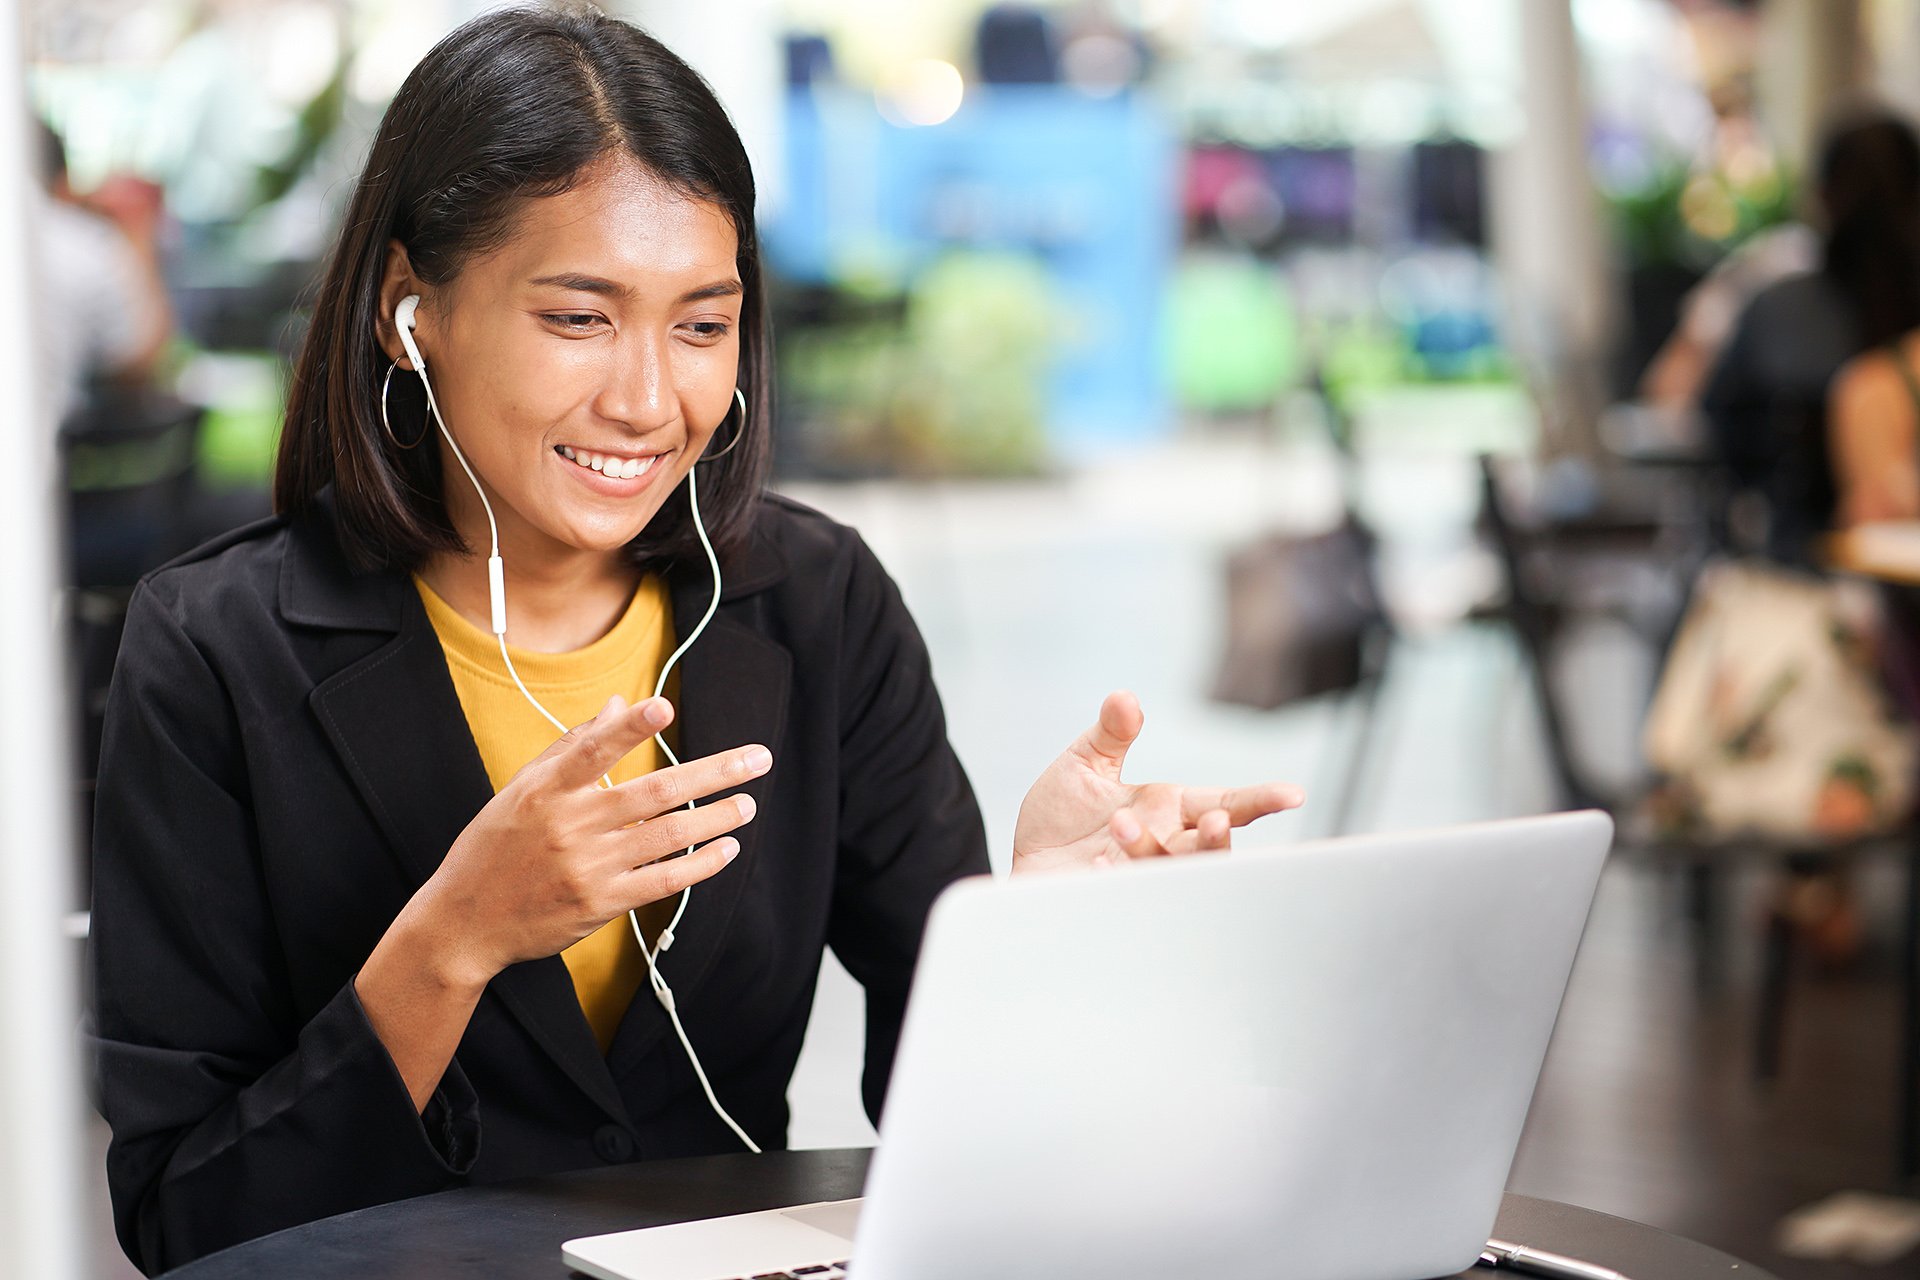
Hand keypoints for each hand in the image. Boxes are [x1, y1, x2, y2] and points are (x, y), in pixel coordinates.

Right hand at [415, 694, 769, 986]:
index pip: (592, 750)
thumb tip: (619, 705)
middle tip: (758, 758)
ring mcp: (588, 867)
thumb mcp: (522, 789)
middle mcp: (570, 825)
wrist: (465, 922)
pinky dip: (700, 863)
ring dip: (717, 817)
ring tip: (747, 803)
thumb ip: (573, 746)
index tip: (664, 708)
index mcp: (546, 790)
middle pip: (655, 792)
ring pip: (669, 835)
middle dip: (714, 772)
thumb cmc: (495, 846)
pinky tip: (726, 847)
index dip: (629, 729)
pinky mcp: (601, 903)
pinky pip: (663, 880)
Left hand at [1011, 691, 1302, 874]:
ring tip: (1121, 823)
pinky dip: (1115, 878)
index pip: (1226, 802)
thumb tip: (1125, 697)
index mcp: (1170, 809)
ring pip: (1172, 872)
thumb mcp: (1085, 765)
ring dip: (1153, 848)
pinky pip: (1127, 894)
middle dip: (1218, 837)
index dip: (1261, 800)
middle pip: (1210, 848)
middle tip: (1217, 819)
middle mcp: (1164, 845)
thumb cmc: (1062, 816)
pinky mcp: (1112, 900)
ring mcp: (1140, 876)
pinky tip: (1095, 866)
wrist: (1024, 860)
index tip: (1293, 795)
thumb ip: (1110, 734)